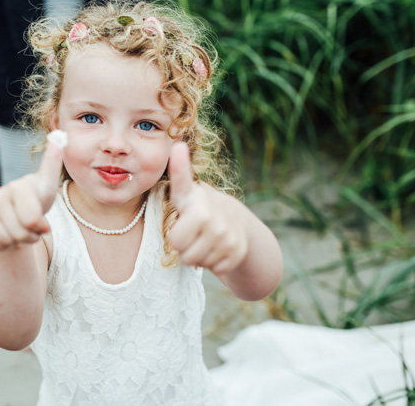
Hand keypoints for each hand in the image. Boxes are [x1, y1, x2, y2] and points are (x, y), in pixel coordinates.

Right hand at [0, 138, 63, 250]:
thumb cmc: (37, 200)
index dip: (39, 226)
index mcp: (19, 186)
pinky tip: (5, 233)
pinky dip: (3, 245)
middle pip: (21, 233)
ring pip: (7, 240)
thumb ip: (53, 165)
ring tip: (20, 230)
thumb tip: (60, 136)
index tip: (43, 224)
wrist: (18, 217)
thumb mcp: (48, 186)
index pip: (32, 218)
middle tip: (32, 228)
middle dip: (30, 236)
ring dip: (18, 241)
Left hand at [168, 142, 247, 274]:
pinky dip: (211, 263)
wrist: (236, 223)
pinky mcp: (237, 250)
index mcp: (193, 198)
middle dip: (180, 246)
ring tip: (202, 240)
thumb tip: (177, 146)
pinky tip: (215, 248)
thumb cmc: (197, 210)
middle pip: (179, 247)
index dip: (178, 164)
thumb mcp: (184, 197)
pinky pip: (213, 268)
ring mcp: (226, 232)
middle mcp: (211, 213)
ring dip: (195, 255)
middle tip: (189, 234)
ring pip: (195, 260)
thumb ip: (178, 181)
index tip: (176, 146)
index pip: (182, 180)